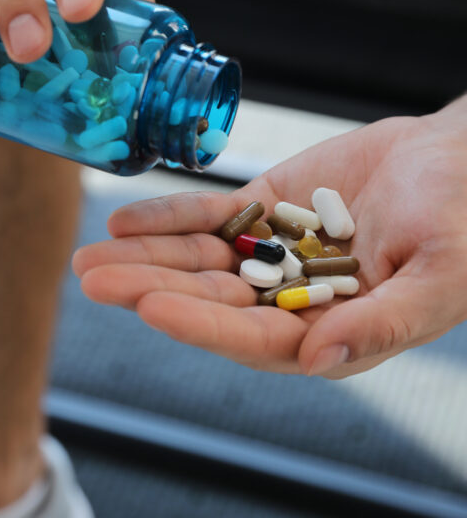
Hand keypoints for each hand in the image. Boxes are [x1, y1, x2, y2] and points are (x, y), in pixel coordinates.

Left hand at [72, 99, 466, 377]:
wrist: (457, 158)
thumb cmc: (464, 222)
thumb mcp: (439, 276)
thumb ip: (382, 322)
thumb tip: (319, 361)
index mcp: (332, 332)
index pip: (253, 338)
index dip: (200, 324)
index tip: (149, 306)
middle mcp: (290, 299)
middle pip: (209, 299)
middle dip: (148, 289)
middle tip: (91, 278)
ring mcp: (272, 253)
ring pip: (197, 260)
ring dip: (144, 256)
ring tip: (90, 254)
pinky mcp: (264, 210)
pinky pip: (208, 216)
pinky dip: (167, 216)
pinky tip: (124, 218)